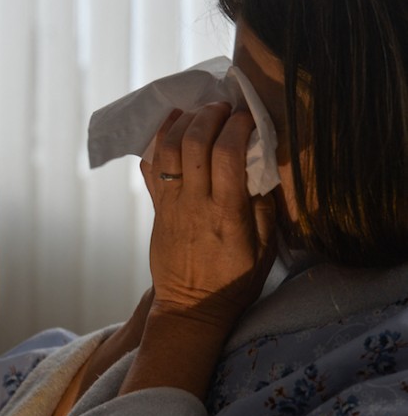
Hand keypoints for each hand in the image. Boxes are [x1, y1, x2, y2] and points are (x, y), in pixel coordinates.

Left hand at [141, 103, 275, 330]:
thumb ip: (264, 207)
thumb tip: (262, 166)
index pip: (227, 154)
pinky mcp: (157, 210)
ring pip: (167, 151)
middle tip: (222, 107)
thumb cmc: (234, 281)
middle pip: (193, 143)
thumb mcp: (264, 249)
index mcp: (227, 213)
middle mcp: (194, 204)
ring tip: (197, 111)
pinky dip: (157, 142)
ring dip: (181, 122)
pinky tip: (170, 126)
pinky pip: (150, 169)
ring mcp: (170, 206)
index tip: (248, 116)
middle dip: (208, 115)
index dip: (237, 125)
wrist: (191, 308)